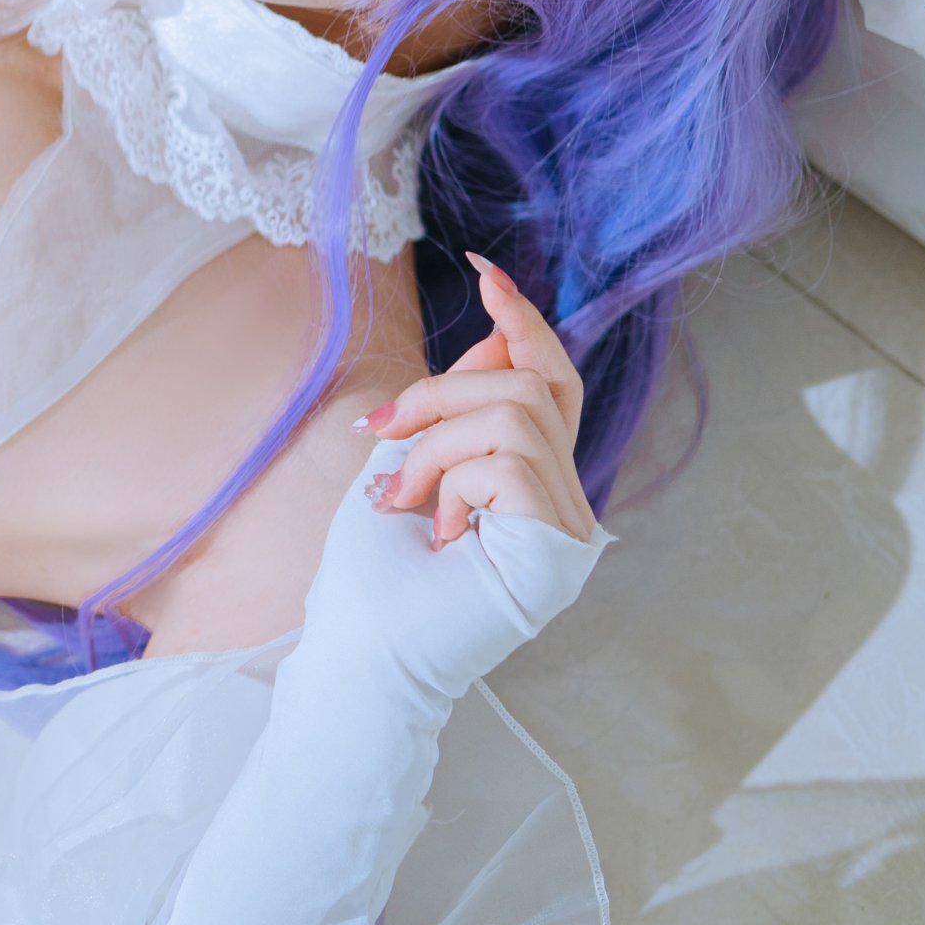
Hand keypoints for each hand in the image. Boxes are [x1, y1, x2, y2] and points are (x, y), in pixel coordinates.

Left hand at [355, 252, 598, 549]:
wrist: (359, 654)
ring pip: (515, 412)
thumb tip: (500, 337)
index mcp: (528, 482)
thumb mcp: (408, 462)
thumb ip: (456, 408)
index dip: (524, 323)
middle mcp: (561, 503)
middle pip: (532, 384)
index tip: (484, 271)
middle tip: (384, 432)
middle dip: (446, 389)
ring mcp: (566, 530)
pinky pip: (510, 460)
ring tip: (406, 500)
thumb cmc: (370, 576)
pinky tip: (439, 531)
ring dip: (436, 443)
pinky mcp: (557, 550)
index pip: (549, 382)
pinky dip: (453, 480)